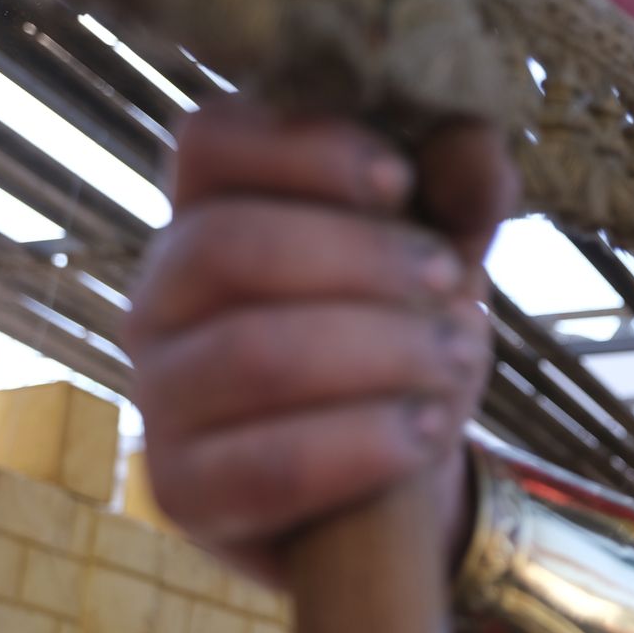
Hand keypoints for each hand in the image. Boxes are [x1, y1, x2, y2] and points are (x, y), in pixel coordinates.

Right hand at [122, 101, 517, 583]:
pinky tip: (425, 430)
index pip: (210, 141)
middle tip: (452, 281)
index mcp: (211, 210)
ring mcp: (160, 396)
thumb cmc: (401, 327)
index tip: (400, 181)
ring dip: (379, 350)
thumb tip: (473, 158)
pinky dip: (362, 445)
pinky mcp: (184, 491)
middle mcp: (163, 297)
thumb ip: (465, 185)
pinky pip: (262, 467)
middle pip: (228, 245)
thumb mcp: (446, 244)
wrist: (392, 467)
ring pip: (250, 355)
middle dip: (362, 258)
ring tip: (455, 357)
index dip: (306, 149)